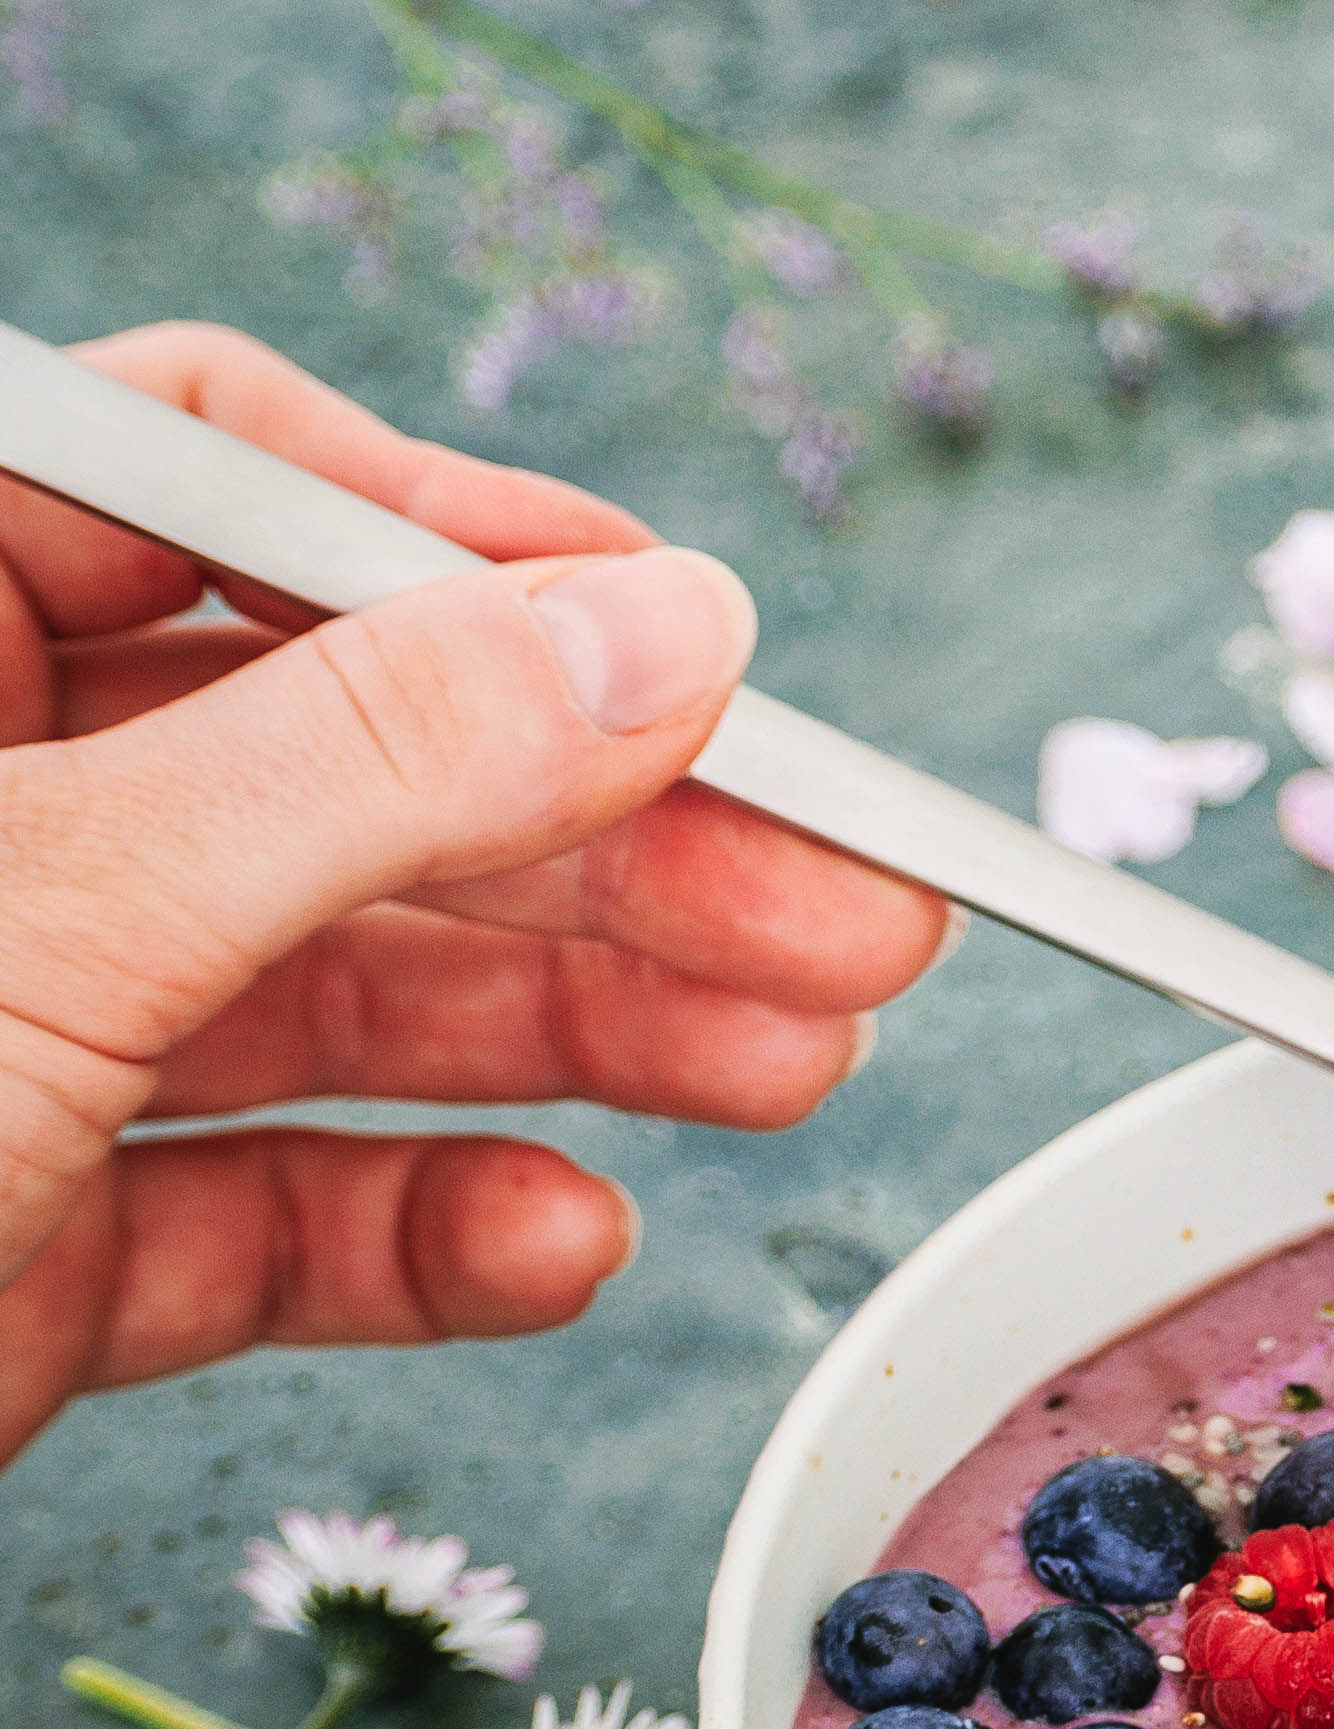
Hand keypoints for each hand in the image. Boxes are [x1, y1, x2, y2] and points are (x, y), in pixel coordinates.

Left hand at [0, 320, 949, 1471]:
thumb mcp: (42, 914)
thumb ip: (370, 760)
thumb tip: (656, 626)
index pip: (215, 478)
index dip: (478, 553)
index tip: (715, 656)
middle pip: (330, 751)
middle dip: (602, 836)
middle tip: (853, 911)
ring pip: (323, 982)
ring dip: (574, 1031)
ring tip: (799, 1065)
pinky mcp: (0, 1249)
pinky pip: (246, 1208)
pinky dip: (417, 1234)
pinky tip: (566, 1241)